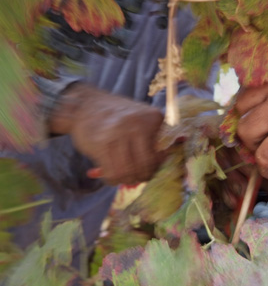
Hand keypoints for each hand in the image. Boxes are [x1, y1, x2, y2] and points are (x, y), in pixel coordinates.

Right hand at [49, 83, 164, 184]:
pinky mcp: (101, 143)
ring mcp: (119, 133)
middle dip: (142, 176)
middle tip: (136, 177)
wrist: (84, 105)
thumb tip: (164, 161)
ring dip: (126, 179)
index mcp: (153, 117)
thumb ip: (155, 138)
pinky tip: (110, 174)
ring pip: (128, 172)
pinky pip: (112, 172)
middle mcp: (138, 124)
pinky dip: (112, 179)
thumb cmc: (118, 117)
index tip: (148, 169)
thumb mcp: (142, 120)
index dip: (155, 167)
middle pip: (145, 165)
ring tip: (123, 176)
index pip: (161, 154)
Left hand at [235, 46, 267, 178]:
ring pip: (246, 129)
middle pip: (243, 104)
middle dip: (247, 120)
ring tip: (263, 153)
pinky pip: (265, 154)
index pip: (256, 81)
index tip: (260, 113)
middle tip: (257, 134)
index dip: (255, 101)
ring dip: (252, 144)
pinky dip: (266, 167)